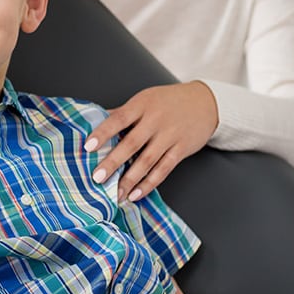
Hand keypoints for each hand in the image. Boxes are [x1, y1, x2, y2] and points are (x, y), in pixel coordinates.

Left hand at [85, 82, 218, 201]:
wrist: (205, 102)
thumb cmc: (168, 101)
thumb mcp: (145, 99)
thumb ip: (122, 113)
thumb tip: (93, 121)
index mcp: (142, 104)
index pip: (118, 118)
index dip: (103, 132)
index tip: (88, 146)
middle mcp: (155, 120)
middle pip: (131, 143)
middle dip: (113, 162)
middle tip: (97, 178)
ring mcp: (170, 135)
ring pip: (147, 160)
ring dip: (130, 179)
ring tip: (116, 194)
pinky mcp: (181, 149)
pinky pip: (163, 169)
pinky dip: (149, 183)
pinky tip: (136, 194)